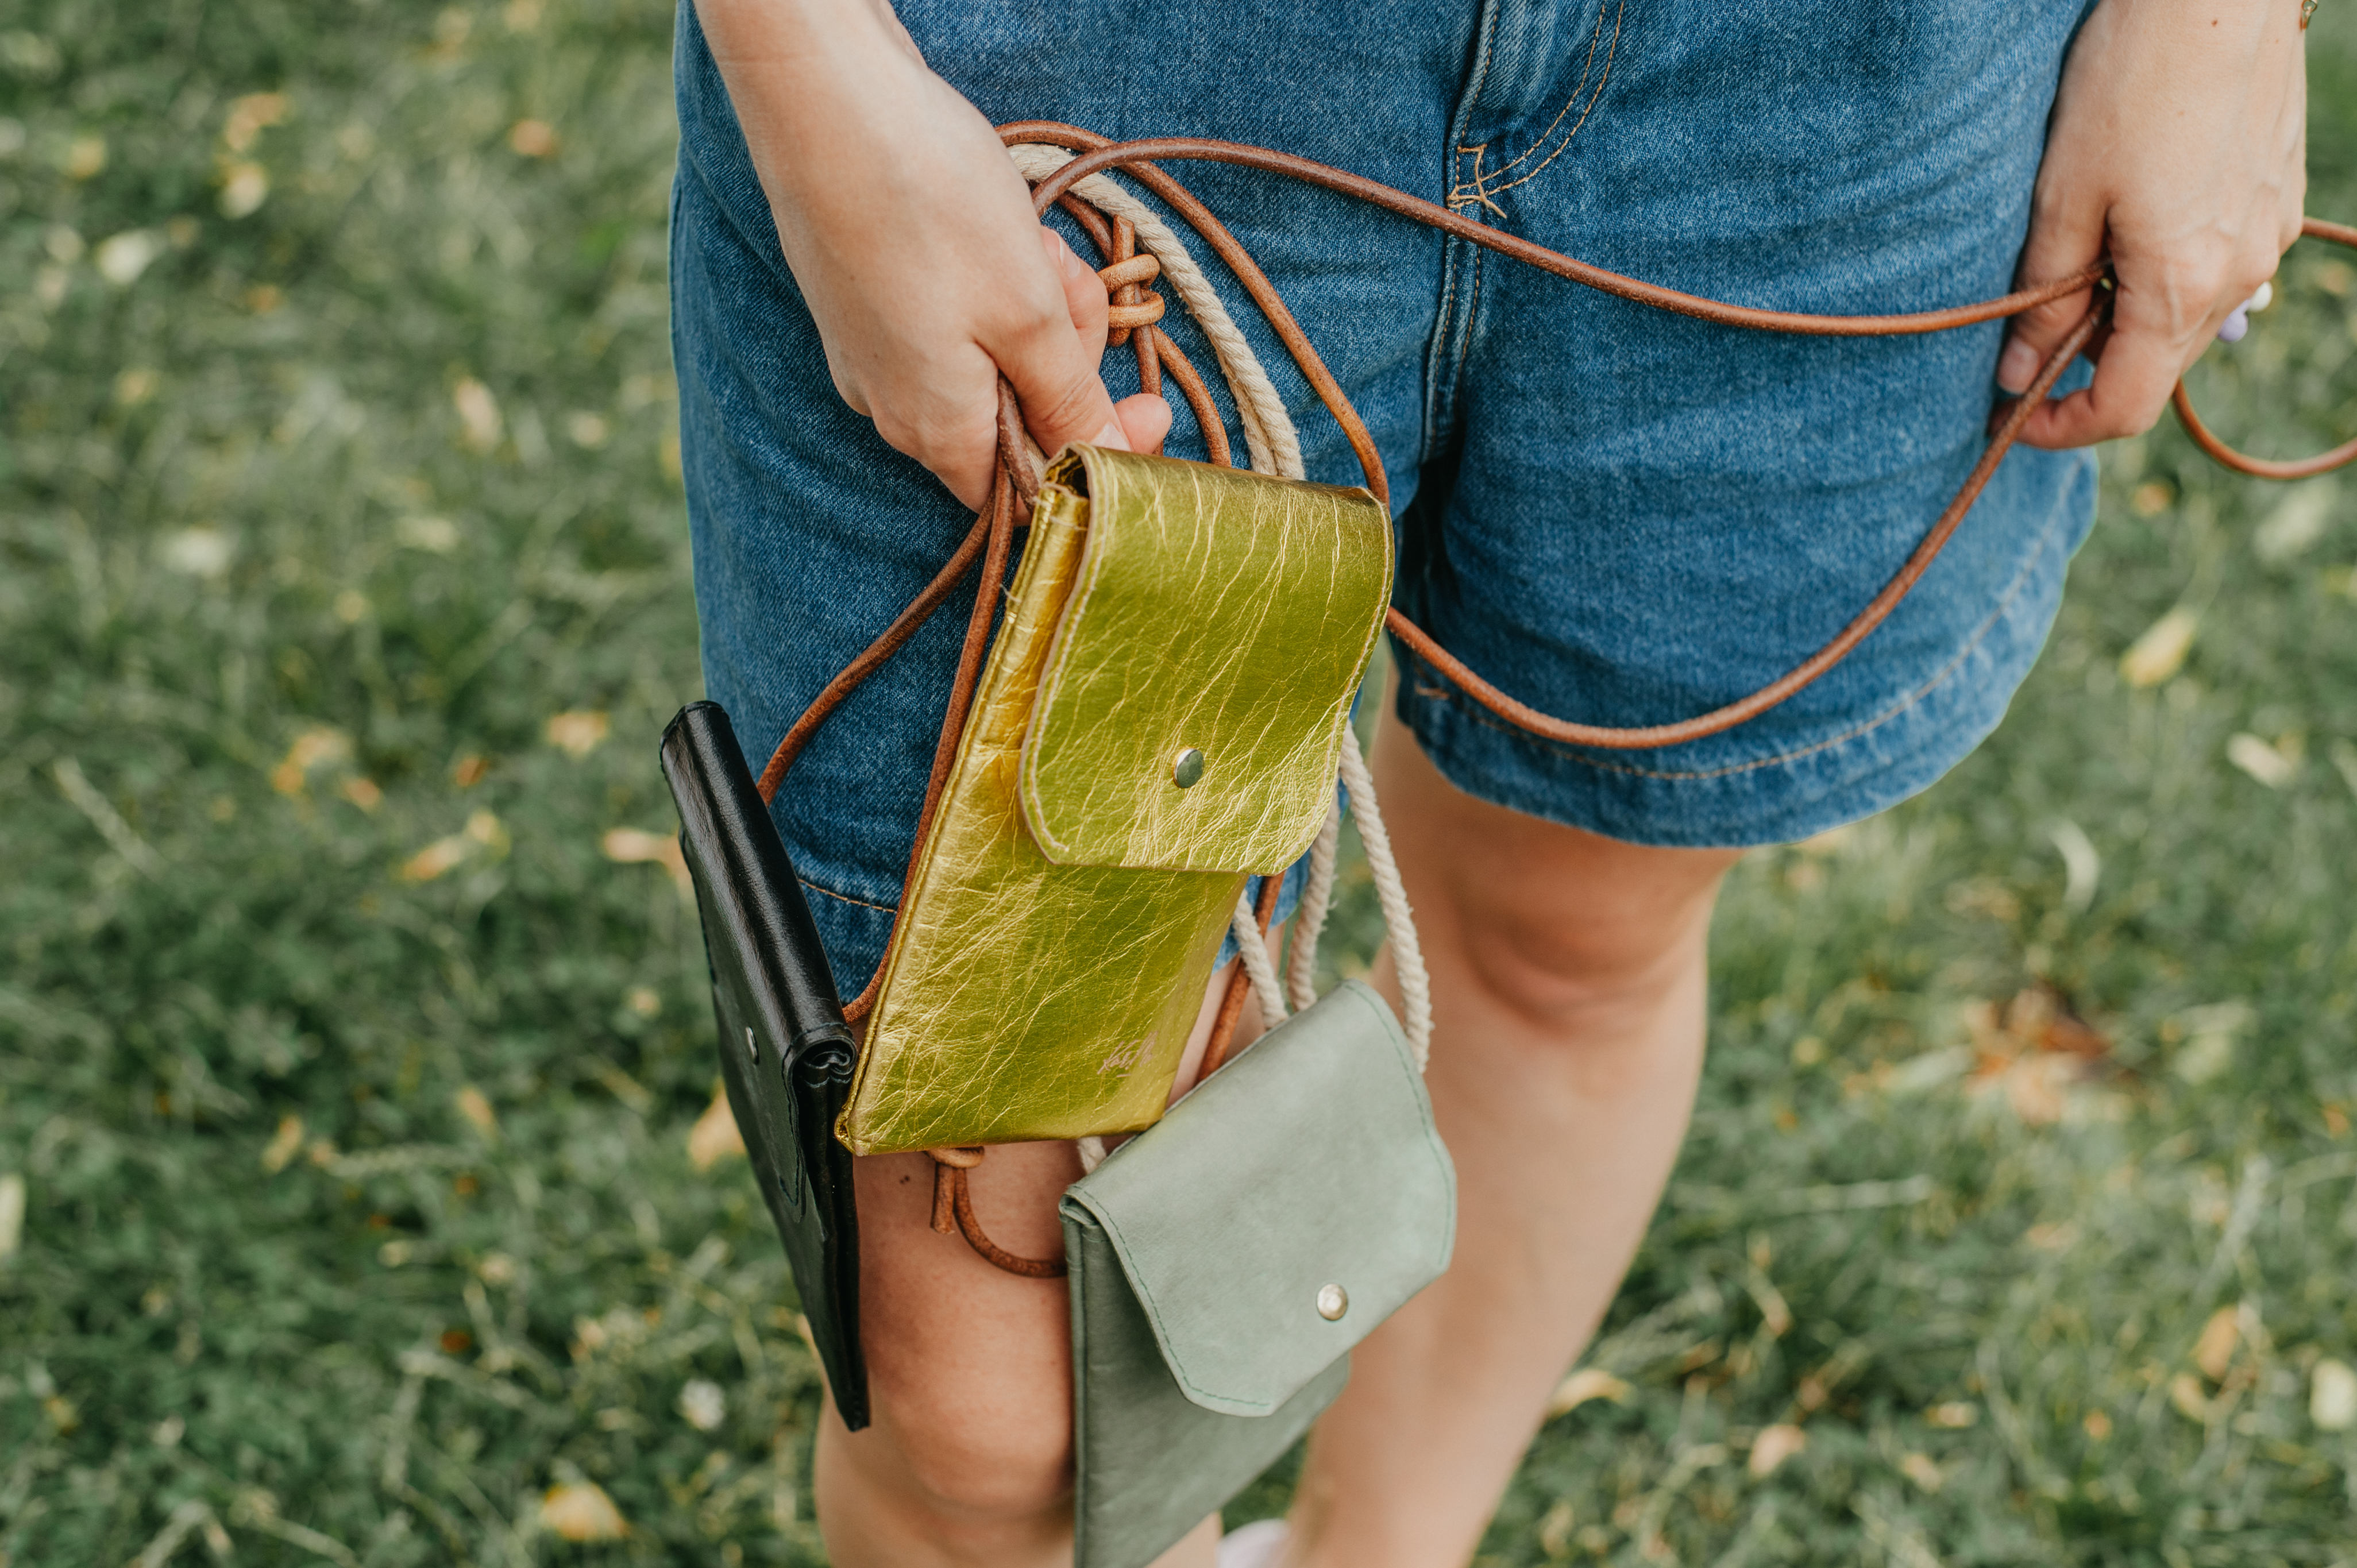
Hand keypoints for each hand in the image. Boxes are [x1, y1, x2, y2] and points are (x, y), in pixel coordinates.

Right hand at [694, 0, 1168, 508]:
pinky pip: (955, 315)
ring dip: (1036, 302)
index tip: (1150, 405)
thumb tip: (1105, 468)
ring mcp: (875, 353)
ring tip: (1031, 239)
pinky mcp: (869, 301)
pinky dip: (994, 277)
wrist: (823, 100)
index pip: (1032, 490)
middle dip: (1068, 352)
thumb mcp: (1030, 315)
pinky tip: (999, 227)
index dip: (1097, 455)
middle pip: (1020, 416)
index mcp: (937, 431)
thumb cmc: (929, 205)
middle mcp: (896, 408)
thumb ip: (1069, 403)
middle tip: (1071, 282)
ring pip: (994, 354)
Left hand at [1998, 0, 2306, 446]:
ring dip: (2128, 319)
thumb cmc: (2134, 79)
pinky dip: (2163, 274)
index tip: (2011, 416)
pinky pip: (2216, 268)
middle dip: (2090, 370)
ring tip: (2076, 267)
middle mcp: (2242, 273)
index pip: (2126, 406)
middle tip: (2026, 337)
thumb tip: (2020, 372)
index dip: (2062, 427)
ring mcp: (2268, 235)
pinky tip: (2127, 223)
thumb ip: (2045, 294)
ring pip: (2188, 318)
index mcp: (2184, 285)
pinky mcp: (2275, 199)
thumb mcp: (2063, 195)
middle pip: (2159, 367)